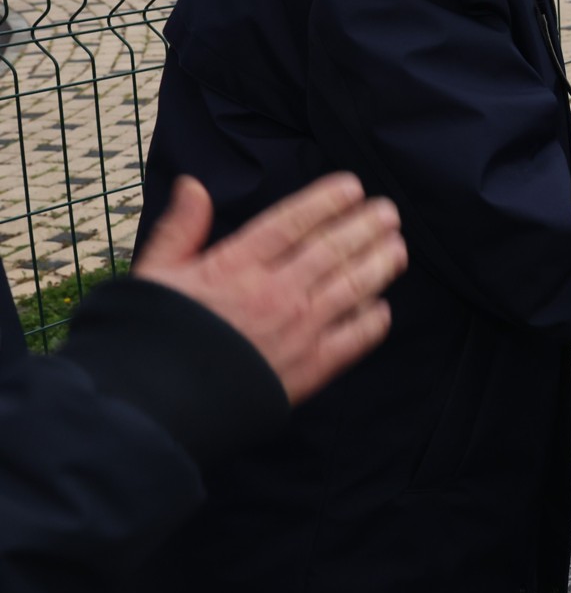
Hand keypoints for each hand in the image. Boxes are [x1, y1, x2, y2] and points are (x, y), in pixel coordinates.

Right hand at [133, 174, 406, 405]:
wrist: (154, 407)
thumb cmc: (151, 337)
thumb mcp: (155, 275)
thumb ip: (181, 229)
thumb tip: (194, 184)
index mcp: (236, 266)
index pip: (293, 222)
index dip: (328, 200)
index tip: (353, 187)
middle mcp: (274, 293)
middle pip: (333, 249)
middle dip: (365, 226)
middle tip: (388, 211)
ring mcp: (298, 331)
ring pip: (353, 287)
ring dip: (379, 264)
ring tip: (398, 247)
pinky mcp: (310, 369)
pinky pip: (355, 338)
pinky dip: (373, 319)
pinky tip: (381, 306)